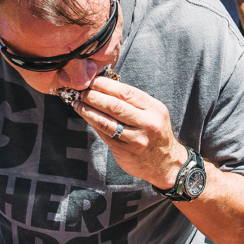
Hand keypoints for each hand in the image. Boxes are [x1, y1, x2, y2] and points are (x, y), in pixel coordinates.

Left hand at [73, 76, 187, 189]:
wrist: (166, 163)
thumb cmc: (154, 132)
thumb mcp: (153, 113)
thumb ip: (133, 102)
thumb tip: (104, 88)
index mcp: (154, 109)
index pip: (126, 92)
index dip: (106, 85)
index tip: (92, 80)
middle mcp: (147, 123)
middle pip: (114, 106)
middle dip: (94, 96)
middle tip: (81, 91)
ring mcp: (136, 139)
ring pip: (106, 122)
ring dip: (88, 111)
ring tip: (77, 103)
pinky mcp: (126, 151)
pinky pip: (105, 134)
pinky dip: (93, 124)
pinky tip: (85, 117)